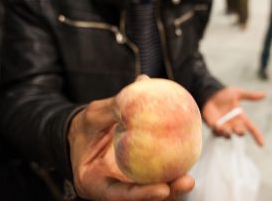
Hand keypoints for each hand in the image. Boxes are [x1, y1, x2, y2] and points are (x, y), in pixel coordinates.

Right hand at [68, 75, 194, 199]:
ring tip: (189, 178)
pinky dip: (171, 164)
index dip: (141, 195)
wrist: (82, 135)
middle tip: (187, 181)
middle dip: (166, 195)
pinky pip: (157, 171)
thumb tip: (143, 83)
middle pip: (141, 198)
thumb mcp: (92, 116)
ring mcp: (127, 183)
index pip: (118, 194)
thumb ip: (114, 106)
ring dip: (173, 185)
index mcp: (94, 182)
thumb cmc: (84, 127)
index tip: (162, 189)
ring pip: (153, 189)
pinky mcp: (139, 174)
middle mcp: (113, 187)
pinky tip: (186, 151)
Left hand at [202, 87, 264, 145]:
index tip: (262, 144)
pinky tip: (217, 126)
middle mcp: (233, 124)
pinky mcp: (214, 127)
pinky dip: (217, 131)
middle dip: (240, 132)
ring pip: (228, 135)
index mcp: (241, 118)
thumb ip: (250, 95)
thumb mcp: (237, 93)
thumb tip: (265, 94)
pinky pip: (216, 133)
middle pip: (240, 132)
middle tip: (239, 130)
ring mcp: (224, 126)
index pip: (252, 128)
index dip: (257, 136)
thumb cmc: (224, 95)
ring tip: (227, 131)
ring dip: (228, 134)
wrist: (210, 94)